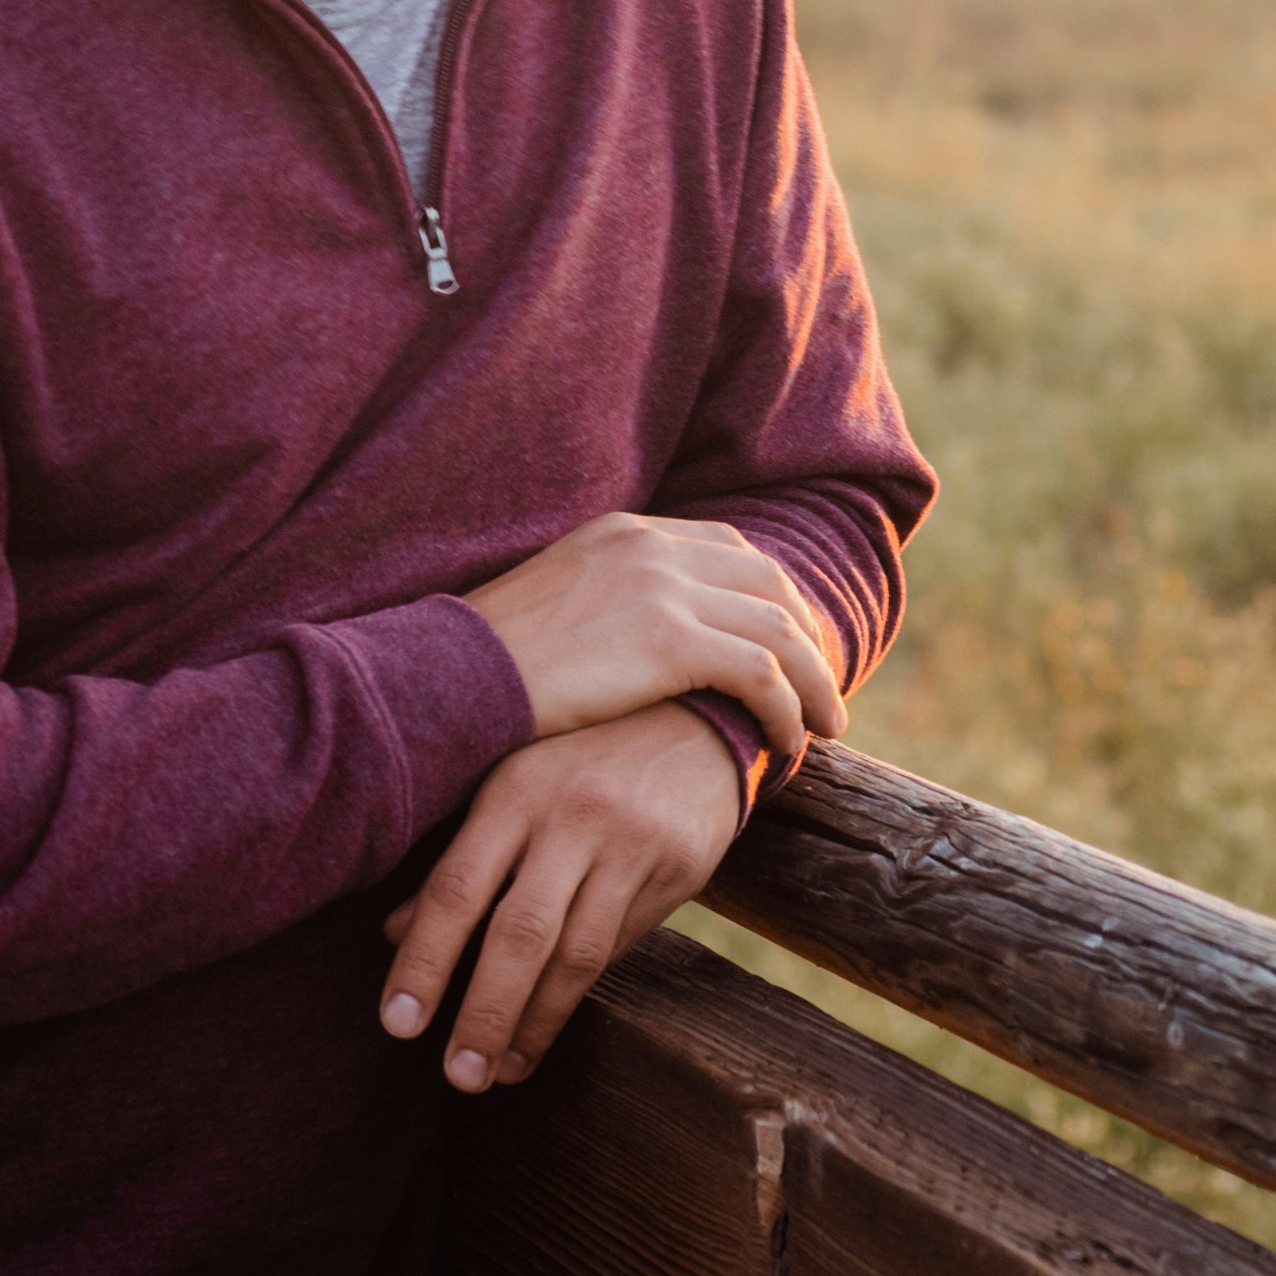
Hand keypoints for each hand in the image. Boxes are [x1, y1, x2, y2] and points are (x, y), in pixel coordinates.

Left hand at [375, 702, 743, 1090]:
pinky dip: (580, 993)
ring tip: (501, 1071)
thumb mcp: (515, 784)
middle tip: (457, 1076)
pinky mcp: (677, 866)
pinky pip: (622, 943)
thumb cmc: (582, 756)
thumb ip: (463, 857)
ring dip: (534, 1022)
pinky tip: (548, 1025)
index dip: (423, 960)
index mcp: (515, 789)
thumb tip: (394, 933)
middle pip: (519, 933)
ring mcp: (629, 842)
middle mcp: (571, 814)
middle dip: (483, 1013)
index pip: (456, 888)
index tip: (398, 1023)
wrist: (698, 714)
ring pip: (576, 953)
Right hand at [460, 512, 842, 759]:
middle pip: (768, 582)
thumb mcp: (553, 608)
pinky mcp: (669, 639)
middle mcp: (652, 545)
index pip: (730, 552)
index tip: (790, 646)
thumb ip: (606, 606)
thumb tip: (637, 646)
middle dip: (806, 637)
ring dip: (812, 681)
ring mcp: (663, 587)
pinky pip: (760, 672)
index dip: (772, 600)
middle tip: (823, 689)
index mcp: (625, 531)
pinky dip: (787, 709)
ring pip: (778, 629)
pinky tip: (787, 744)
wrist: (450, 677)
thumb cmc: (486, 664)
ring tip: (825, 728)